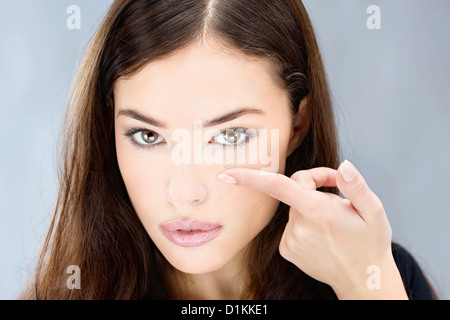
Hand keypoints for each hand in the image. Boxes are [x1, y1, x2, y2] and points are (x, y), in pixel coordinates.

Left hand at [218, 160, 407, 298]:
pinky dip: (304, 222)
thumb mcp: (374, 211)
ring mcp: (290, 241)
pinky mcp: (287, 250)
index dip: (252, 177)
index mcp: (318, 212)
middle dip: (314, 185)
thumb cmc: (370, 243)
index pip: (279, 186)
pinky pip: (291, 224)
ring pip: (294, 208)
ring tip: (334, 221)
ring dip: (310, 206)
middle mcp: (299, 227)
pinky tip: (322, 235)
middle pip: (294, 190)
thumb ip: (356, 186)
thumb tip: (343, 165)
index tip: (228, 173)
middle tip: (339, 192)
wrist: (363, 280)